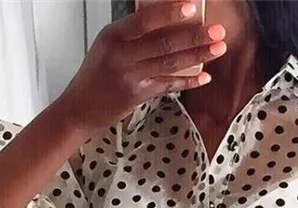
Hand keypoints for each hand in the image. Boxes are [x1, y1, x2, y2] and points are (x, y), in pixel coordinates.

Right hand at [59, 1, 226, 133]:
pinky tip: (204, 76)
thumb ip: (134, 35)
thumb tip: (170, 22)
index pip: (145, 20)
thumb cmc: (96, 75)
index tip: (193, 7)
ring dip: (198, 56)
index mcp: (113, 35)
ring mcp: (130, 77)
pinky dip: (188, 81)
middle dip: (195, 36)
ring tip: (218, 48)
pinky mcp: (137, 95)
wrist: (79, 108)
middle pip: (164, 42)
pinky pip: (167, 85)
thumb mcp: (108, 46)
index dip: (171, 13)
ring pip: (170, 63)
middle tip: (218, 31)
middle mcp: (121, 55)